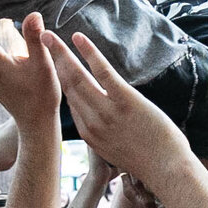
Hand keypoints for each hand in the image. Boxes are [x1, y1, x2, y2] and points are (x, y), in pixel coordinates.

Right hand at [40, 31, 194, 186]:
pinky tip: (78, 38)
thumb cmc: (150, 162)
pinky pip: (102, 72)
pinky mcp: (125, 101)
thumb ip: (106, 134)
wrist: (167, 171)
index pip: (70, 103)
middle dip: (52, 62)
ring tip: (48, 36)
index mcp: (90, 135)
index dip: (59, 81)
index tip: (52, 63)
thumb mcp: (118, 152)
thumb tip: (104, 121)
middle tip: (41, 42)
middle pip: (67, 86)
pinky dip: (89, 53)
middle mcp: (92, 123)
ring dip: (61, 53)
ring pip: (77, 77)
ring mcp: (107, 112)